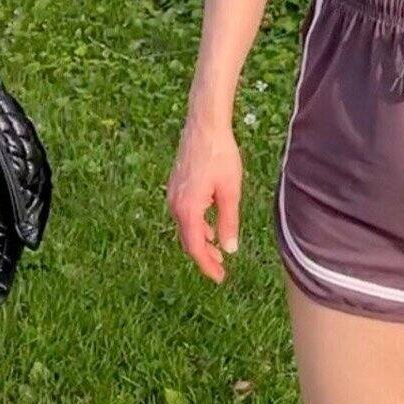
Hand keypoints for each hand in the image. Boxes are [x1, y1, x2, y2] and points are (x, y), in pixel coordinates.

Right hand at [167, 108, 242, 282]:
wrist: (205, 125)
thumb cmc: (220, 155)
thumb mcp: (230, 192)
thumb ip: (228, 222)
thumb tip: (229, 249)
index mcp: (188, 208)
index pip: (195, 247)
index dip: (207, 265)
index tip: (220, 278)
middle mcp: (175, 204)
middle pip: (188, 239)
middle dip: (204, 256)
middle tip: (221, 269)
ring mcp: (173, 193)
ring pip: (186, 226)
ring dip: (201, 240)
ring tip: (218, 250)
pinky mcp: (176, 185)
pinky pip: (184, 213)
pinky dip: (197, 225)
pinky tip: (210, 225)